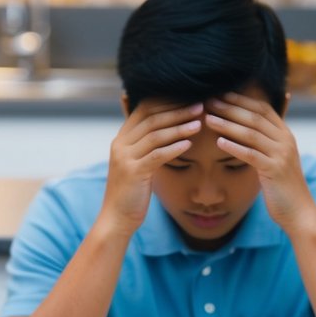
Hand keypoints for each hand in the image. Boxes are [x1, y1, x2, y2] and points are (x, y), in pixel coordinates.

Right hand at [101, 100, 202, 234]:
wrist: (116, 218)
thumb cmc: (130, 191)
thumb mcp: (135, 163)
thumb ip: (145, 145)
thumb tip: (163, 130)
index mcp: (121, 138)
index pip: (144, 109)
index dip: (167, 102)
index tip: (189, 98)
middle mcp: (120, 144)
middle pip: (152, 118)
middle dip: (177, 111)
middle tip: (199, 106)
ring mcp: (125, 158)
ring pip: (155, 135)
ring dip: (180, 127)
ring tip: (199, 123)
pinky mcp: (133, 173)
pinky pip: (157, 155)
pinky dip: (174, 148)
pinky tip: (189, 144)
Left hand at [204, 92, 315, 233]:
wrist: (299, 211)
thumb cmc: (283, 187)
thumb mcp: (276, 159)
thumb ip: (266, 143)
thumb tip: (249, 130)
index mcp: (285, 134)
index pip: (262, 108)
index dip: (241, 100)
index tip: (221, 94)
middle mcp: (285, 140)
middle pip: (254, 117)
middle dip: (231, 108)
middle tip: (210, 102)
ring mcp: (282, 154)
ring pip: (251, 133)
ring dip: (227, 124)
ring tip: (209, 119)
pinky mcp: (275, 170)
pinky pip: (251, 155)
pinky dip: (234, 147)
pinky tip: (218, 142)